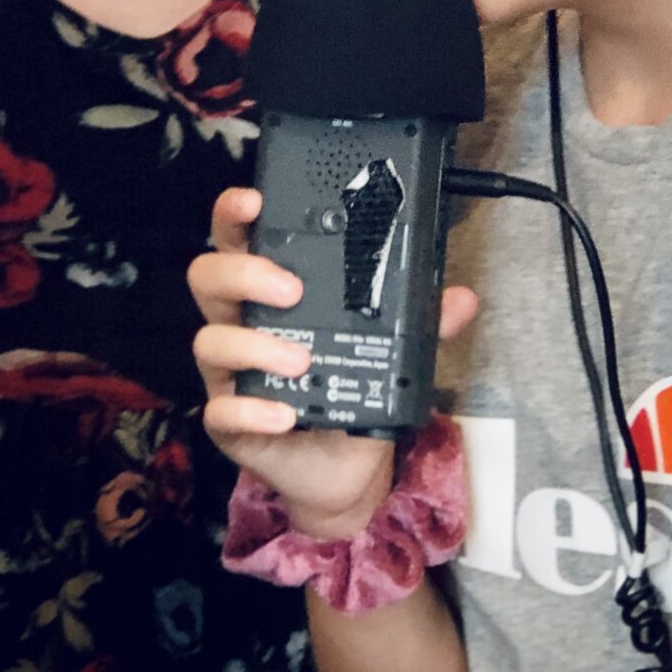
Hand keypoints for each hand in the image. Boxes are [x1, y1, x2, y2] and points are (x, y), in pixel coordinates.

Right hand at [190, 187, 477, 535]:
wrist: (346, 470)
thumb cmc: (353, 393)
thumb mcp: (391, 351)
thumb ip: (422, 321)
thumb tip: (462, 298)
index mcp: (270, 296)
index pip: (238, 242)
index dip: (233, 216)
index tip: (254, 201)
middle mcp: (242, 326)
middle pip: (208, 279)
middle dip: (244, 274)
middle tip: (291, 289)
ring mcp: (230, 376)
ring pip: (210, 342)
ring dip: (255, 346)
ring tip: (302, 362)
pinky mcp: (230, 424)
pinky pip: (221, 412)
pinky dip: (252, 410)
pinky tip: (285, 414)